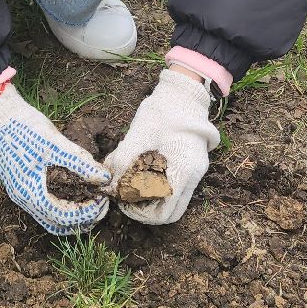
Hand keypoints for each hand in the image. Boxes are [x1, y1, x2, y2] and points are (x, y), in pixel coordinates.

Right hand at [0, 83, 111, 235]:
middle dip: (82, 219)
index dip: (87, 213)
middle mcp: (23, 199)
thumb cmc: (24, 129)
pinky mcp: (19, 185)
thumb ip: (80, 162)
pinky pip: (42, 206)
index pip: (65, 217)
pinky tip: (72, 193)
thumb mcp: (55, 144)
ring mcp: (19, 193)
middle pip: (56, 223)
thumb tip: (104, 178)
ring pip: (48, 217)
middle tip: (101, 205)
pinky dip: (60, 206)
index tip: (103, 201)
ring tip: (90, 203)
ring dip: (71, 215)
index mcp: (31, 193)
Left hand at [103, 68, 219, 224]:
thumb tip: (109, 186)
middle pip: (171, 212)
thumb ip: (122, 164)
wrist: (182, 93)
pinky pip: (178, 186)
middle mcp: (194, 177)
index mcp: (182, 172)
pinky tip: (146, 173)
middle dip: (147, 210)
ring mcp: (197, 171)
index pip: (164, 214)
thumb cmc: (160, 113)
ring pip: (175, 200)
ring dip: (154, 199)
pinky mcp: (194, 164)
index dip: (140, 214)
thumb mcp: (136, 138)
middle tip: (128, 197)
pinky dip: (161, 187)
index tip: (123, 201)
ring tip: (135, 184)